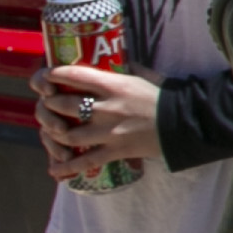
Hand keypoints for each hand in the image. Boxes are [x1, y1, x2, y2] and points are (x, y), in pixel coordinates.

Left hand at [33, 64, 163, 175]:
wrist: (185, 123)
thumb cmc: (164, 97)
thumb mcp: (143, 76)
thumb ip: (124, 71)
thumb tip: (111, 63)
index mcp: (113, 85)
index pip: (74, 75)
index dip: (53, 75)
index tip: (46, 76)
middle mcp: (106, 107)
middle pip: (64, 105)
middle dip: (50, 104)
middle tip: (48, 103)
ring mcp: (109, 131)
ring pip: (68, 134)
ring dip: (54, 132)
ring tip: (52, 129)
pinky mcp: (116, 151)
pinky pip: (86, 160)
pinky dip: (67, 166)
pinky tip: (55, 169)